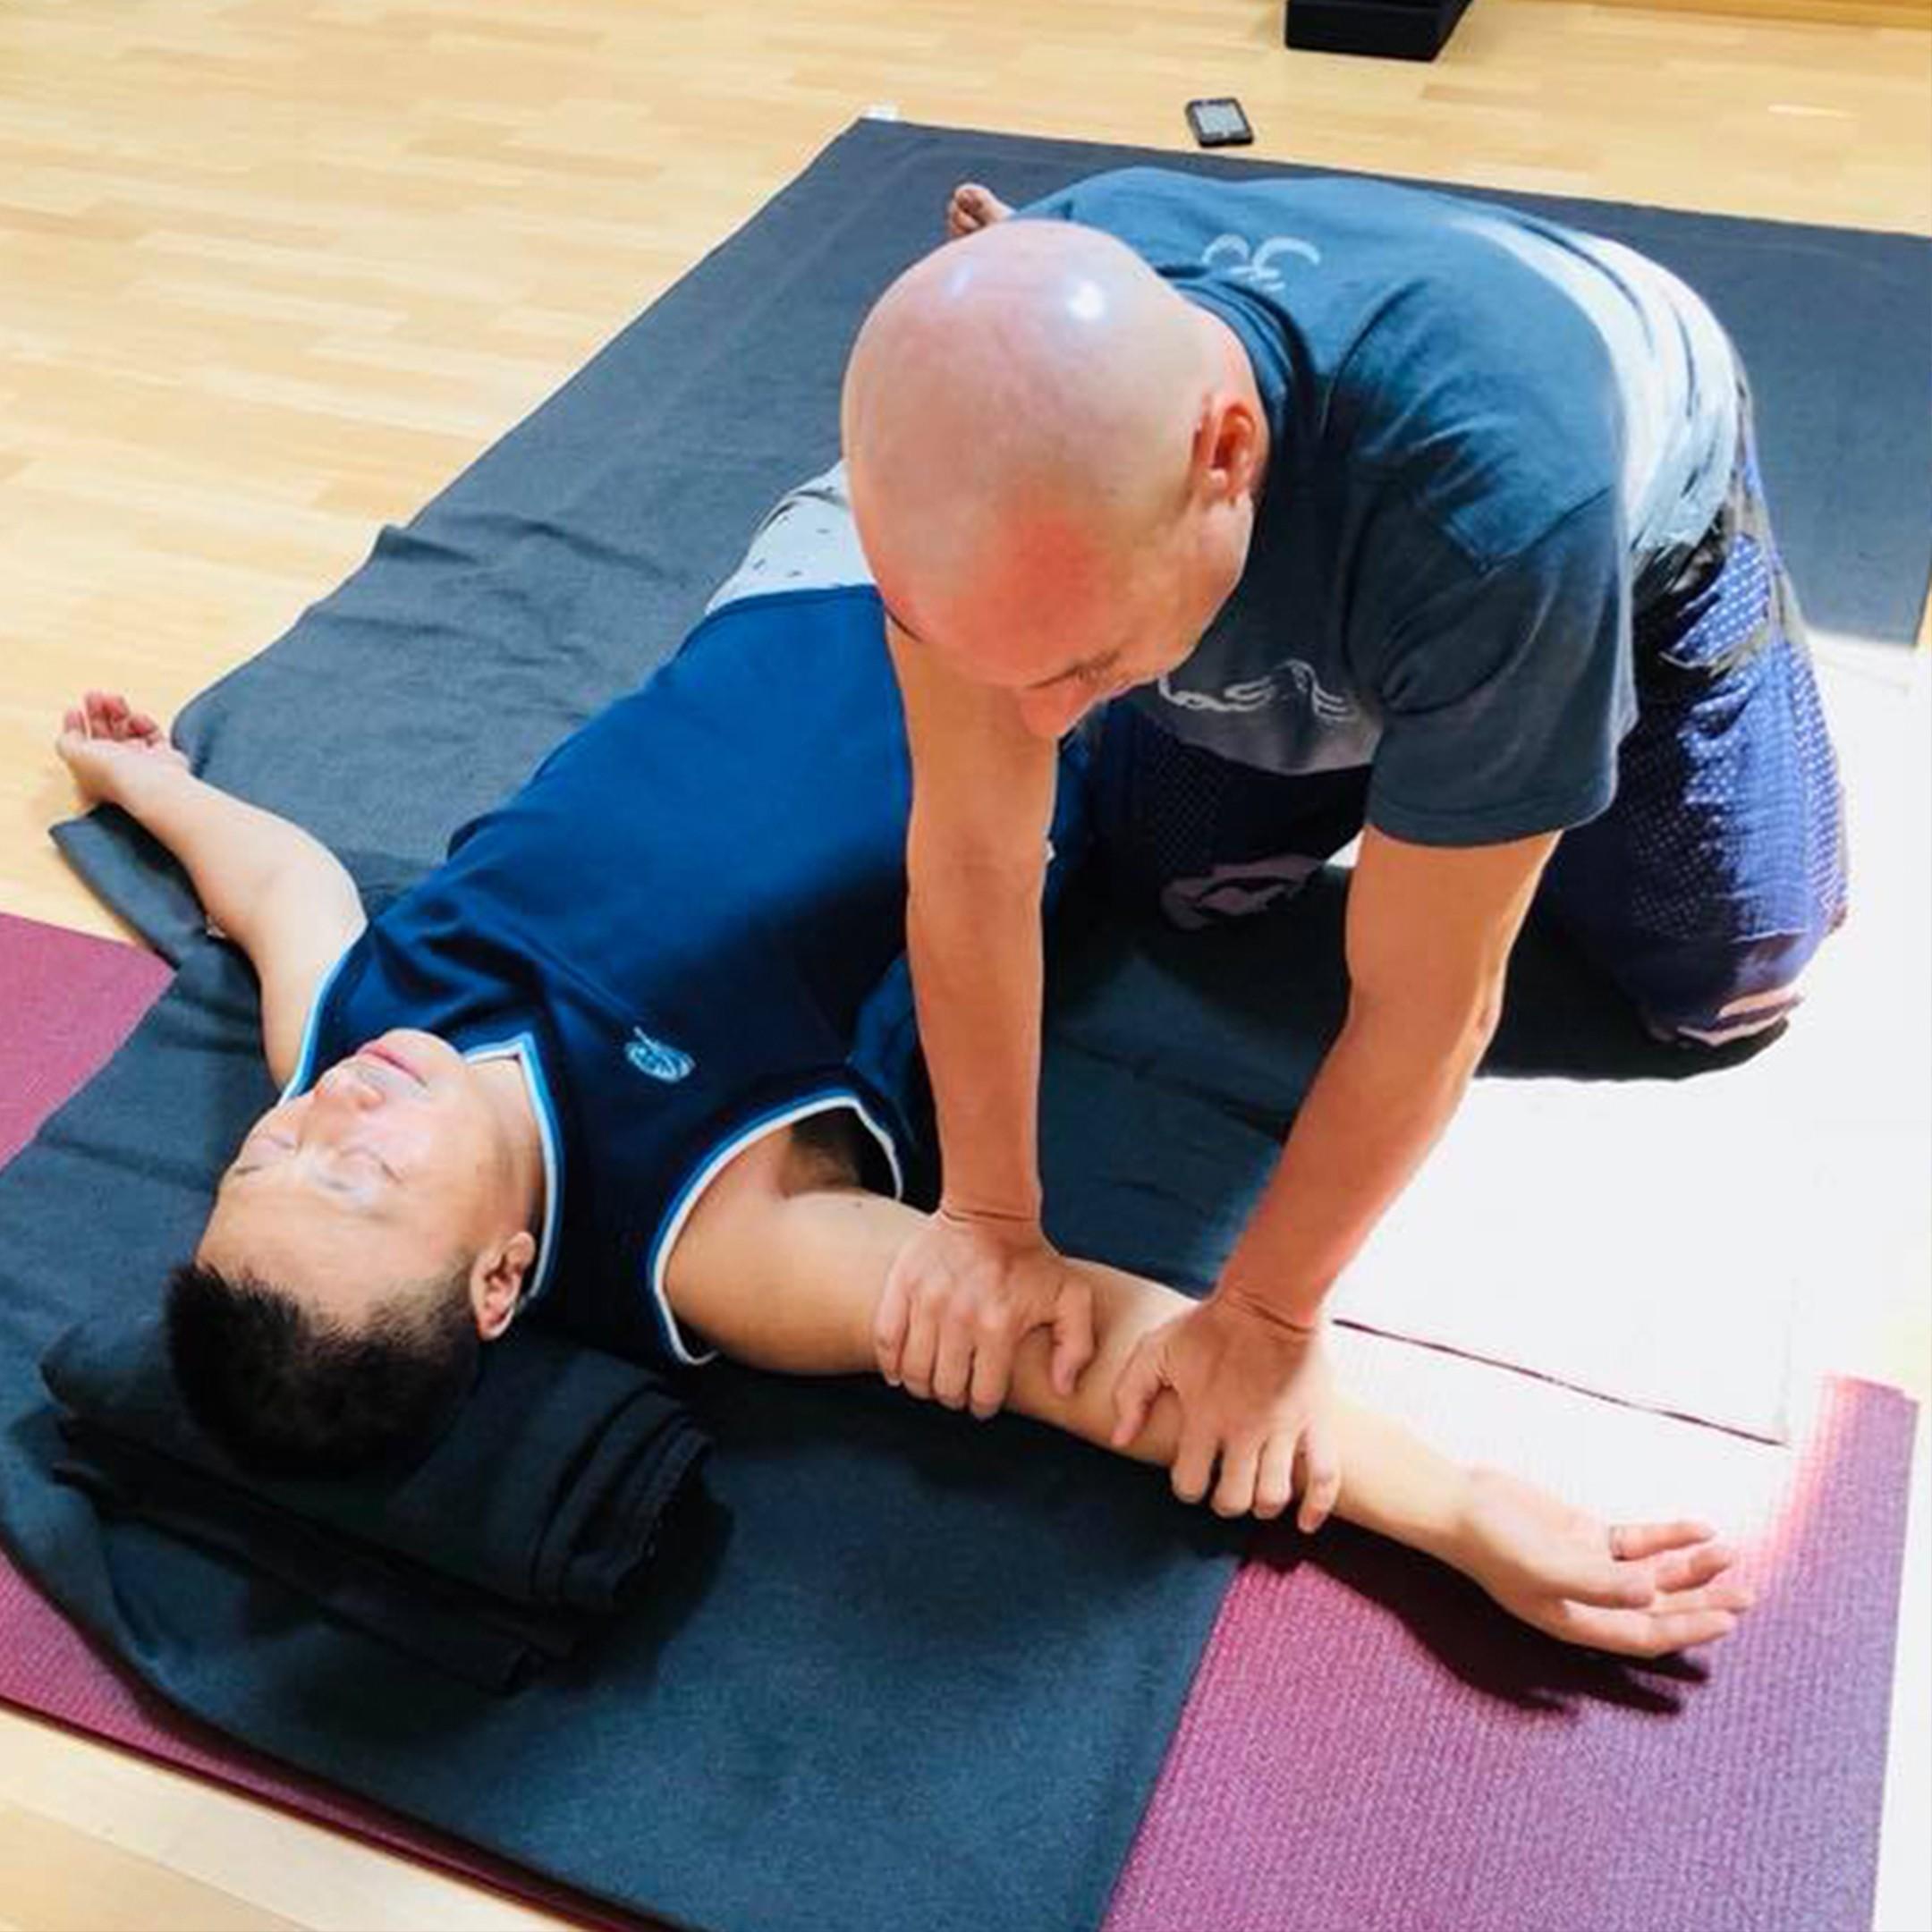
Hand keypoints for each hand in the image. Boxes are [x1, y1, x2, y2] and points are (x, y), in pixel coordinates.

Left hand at [56, 691, 188, 806]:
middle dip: (97, 713)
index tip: (75, 710)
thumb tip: (72, 733)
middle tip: (94, 696)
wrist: (152, 782)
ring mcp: (140, 765)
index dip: (75, 727)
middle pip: (104, 737)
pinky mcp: (162, 759)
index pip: (80, 748)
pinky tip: (136, 718)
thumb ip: (66, 741)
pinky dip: (143, 723)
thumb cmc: (113, 773)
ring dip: (119, 712)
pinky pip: (152, 735)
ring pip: (127, 732)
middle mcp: (117, 772)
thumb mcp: (74, 753)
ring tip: (115, 699)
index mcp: (92, 776)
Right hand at [874, 1207, 1095, 1417]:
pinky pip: (886, 1339)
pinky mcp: (902, 1287)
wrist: (990, 1209)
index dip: (984, 1406)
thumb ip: (1077, 1346)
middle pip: (945, 1387)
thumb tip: (1063, 1388)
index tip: (983, 1401)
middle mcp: (960, 1318)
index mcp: (999, 1326)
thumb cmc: (1032, 1259)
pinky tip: (901, 1370)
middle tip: (958, 1390)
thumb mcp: (1072, 1297)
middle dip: (953, 1397)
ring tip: (933, 1380)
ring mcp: (926, 1302)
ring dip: (923, 1385)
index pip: (983, 1394)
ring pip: (914, 1370)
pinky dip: (890, 1363)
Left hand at [1112, 1294, 1340, 1528]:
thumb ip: (1131, 1393)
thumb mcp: (1156, 1349)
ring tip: (1254, 1493)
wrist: (1269, 1299)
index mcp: (1205, 1418)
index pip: (1190, 1484)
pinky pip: (1325, 1477)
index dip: (1186, 1487)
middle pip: (1234, 1499)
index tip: (1190, 1475)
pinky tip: (1303, 1523)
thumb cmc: (1209, 1324)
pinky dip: (1317, 1509)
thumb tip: (1120, 1439)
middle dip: (1224, 1502)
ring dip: (1261, 1504)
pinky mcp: (1316, 1422)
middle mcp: (1245, 1432)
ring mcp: (1284, 1430)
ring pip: (1274, 1496)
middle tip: (1223, 1488)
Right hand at [1453, 1466, 1756, 1657]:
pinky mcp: (1586, 1536)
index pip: (1645, 1633)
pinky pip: (1638, 1542)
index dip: (1688, 1630)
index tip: (1729, 1619)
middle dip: (1703, 1601)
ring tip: (1730, 1554)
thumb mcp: (1544, 1565)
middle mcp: (1589, 1600)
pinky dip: (1669, 1537)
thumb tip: (1650, 1594)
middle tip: (1748, 1593)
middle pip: (1658, 1607)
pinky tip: (1698, 1528)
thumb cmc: (1492, 1542)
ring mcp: (1589, 1567)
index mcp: (1577, 1622)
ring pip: (1653, 1573)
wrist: (1458, 1502)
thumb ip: (1597, 1581)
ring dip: (1692, 1566)